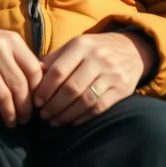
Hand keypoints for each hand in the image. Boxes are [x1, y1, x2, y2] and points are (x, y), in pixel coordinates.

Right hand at [0, 22, 42, 126]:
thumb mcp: (3, 42)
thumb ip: (21, 58)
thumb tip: (43, 82)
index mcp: (12, 41)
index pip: (34, 71)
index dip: (38, 92)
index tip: (37, 105)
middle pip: (19, 86)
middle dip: (25, 108)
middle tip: (25, 120)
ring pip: (3, 95)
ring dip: (9, 114)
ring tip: (11, 123)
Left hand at [33, 31, 152, 126]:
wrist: (132, 49)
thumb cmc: (95, 50)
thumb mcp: (76, 46)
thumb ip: (55, 59)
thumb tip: (33, 76)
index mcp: (82, 45)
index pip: (59, 70)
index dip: (45, 89)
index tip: (36, 101)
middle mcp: (98, 58)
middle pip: (71, 88)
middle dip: (53, 105)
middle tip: (43, 115)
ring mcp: (111, 74)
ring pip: (85, 100)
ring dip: (66, 114)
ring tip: (54, 121)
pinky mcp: (122, 89)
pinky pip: (99, 107)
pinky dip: (83, 117)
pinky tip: (72, 121)